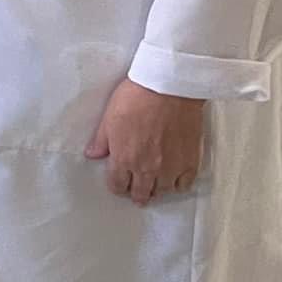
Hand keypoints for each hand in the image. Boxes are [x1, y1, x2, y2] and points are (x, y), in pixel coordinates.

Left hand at [85, 78, 203, 204]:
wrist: (168, 88)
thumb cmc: (136, 98)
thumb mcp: (109, 116)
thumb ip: (101, 140)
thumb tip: (92, 154)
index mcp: (124, 158)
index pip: (117, 185)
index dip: (116, 185)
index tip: (118, 182)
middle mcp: (147, 169)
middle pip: (141, 193)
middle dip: (135, 193)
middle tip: (135, 190)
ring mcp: (170, 168)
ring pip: (162, 191)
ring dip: (156, 189)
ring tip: (153, 184)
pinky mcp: (190, 162)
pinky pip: (184, 185)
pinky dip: (177, 184)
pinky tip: (173, 179)